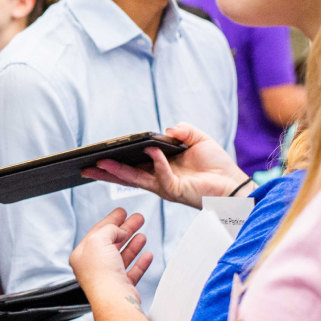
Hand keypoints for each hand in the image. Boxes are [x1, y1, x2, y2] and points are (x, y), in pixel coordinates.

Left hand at [70, 208, 152, 303]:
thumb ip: (109, 229)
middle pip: (112, 242)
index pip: (98, 232)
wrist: (113, 299)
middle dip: (126, 229)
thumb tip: (119, 230)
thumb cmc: (101, 273)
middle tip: (138, 219)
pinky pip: (132, 271)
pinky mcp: (122, 287)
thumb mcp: (99, 239)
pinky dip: (140, 262)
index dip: (111, 220)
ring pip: (122, 256)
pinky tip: (147, 254)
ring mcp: (108, 277)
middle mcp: (93, 266)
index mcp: (82, 254)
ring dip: (133, 244)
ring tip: (142, 235)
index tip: (122, 212)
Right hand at [80, 124, 247, 207]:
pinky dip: (156, 162)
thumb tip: (166, 130)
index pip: (133, 163)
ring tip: (101, 164)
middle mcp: (158, 178)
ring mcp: (164, 186)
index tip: (100, 154)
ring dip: (118, 171)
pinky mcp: (174, 190)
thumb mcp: (198, 139)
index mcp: (160, 167)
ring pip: (135, 179)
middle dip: (106, 172)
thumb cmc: (216, 165)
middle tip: (87, 167)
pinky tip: (151, 151)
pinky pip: (161, 175)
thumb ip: (183, 130)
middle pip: (126, 175)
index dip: (117, 159)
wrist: (233, 183)